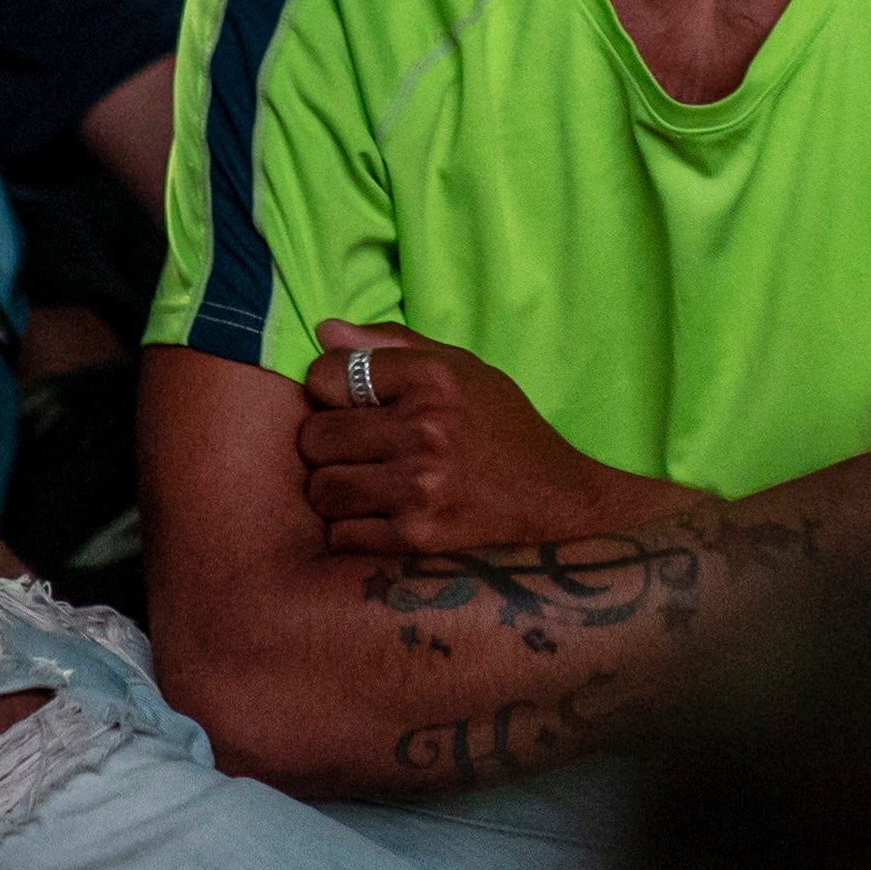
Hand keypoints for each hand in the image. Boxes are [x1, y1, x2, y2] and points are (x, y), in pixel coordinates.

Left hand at [299, 323, 688, 556]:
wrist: (556, 500)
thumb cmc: (502, 428)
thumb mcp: (460, 370)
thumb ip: (391, 346)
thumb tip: (323, 331)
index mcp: (433, 379)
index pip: (326, 376)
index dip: (328, 391)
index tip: (349, 404)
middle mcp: (424, 429)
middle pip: (314, 438)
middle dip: (326, 445)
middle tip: (358, 452)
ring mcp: (419, 487)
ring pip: (321, 490)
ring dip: (336, 491)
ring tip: (368, 486)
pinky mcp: (418, 537)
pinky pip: (340, 534)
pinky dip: (352, 529)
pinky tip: (381, 518)